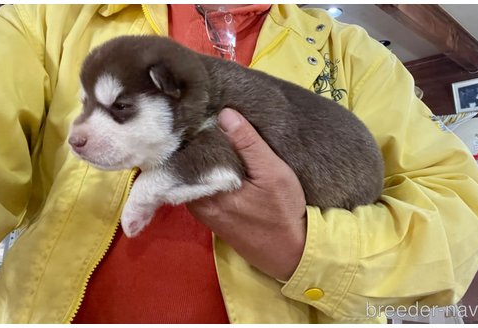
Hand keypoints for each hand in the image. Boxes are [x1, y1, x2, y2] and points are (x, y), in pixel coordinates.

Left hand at [187, 108, 306, 280]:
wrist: (292, 253)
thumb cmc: (282, 212)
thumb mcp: (272, 172)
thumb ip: (249, 144)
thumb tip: (224, 113)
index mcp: (207, 191)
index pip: (186, 156)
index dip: (190, 132)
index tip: (195, 111)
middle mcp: (197, 203)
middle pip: (185, 167)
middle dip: (192, 144)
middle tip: (200, 116)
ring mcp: (204, 212)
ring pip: (193, 178)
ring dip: (199, 158)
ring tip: (207, 131)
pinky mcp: (213, 217)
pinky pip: (201, 188)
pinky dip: (206, 173)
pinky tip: (216, 158)